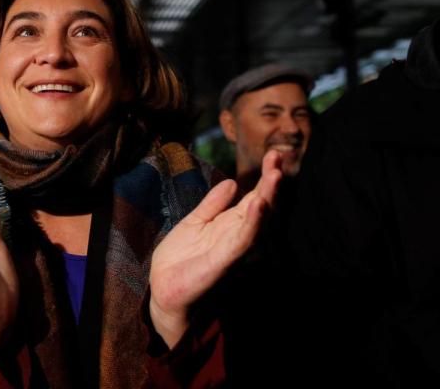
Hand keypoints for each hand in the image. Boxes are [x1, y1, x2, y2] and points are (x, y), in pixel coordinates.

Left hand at [149, 151, 282, 347]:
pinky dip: (251, 223)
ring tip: (275, 176)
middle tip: (279, 156)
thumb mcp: (195, 222)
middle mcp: (236, 235)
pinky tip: (258, 205)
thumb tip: (232, 182)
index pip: (253, 197)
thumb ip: (213, 204)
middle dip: (270, 182)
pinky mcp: (222, 261)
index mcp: (230, 225)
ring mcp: (232, 248)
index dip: (263, 177)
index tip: (273, 154)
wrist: (163, 287)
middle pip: (260, 206)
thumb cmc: (181, 258)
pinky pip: (241, 240)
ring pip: (256, 221)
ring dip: (267, 198)